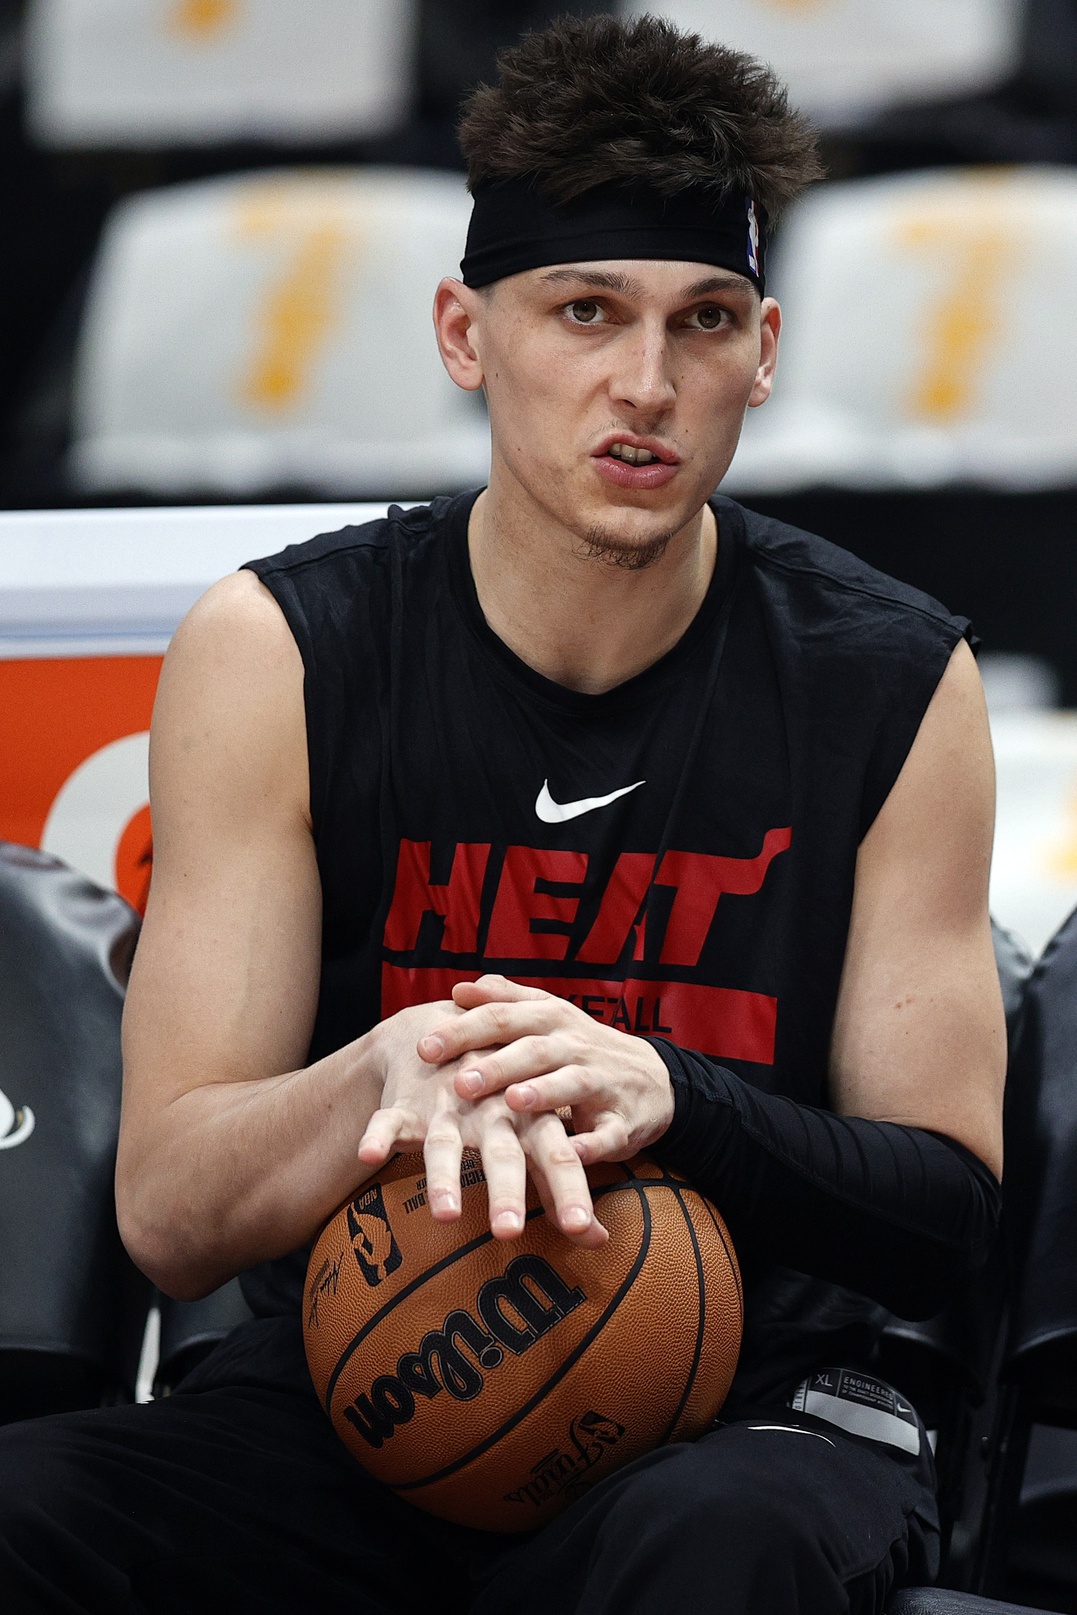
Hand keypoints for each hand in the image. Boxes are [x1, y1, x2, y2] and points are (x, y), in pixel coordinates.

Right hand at [357, 999, 606, 1248]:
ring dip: (445, 1177)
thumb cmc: (507, 1098)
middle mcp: (492, 1112)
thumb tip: (603, 1243)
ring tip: (445, 1214)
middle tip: (509, 1233)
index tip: (582, 1229)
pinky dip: (378, 1136)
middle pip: (502, 1152)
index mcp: (531, 1117)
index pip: (557, 1154)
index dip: (569, 1190)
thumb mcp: (538, 1133)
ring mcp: (447, 1108)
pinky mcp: (407, 1106)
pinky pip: (388, 1122)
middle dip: (506, 1190)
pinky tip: (368, 1154)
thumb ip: (564, 1187)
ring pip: (444, 1143)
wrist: (453, 1029)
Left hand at [416, 976, 675, 1167]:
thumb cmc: (580, 1046)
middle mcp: (575, 1045)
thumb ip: (505, 1000)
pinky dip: (593, 1143)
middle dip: (497, 1065)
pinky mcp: (625, 1120)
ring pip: (573, 1082)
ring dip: (545, 1092)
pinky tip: (573, 1153)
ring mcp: (603, 1081)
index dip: (463, 1031)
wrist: (651, 1077)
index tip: (423, 1047)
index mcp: (550, 1019)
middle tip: (460, 1082)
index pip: (501, 1018)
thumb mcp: (547, 1015)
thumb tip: (461, 988)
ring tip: (514, 1101)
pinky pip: (609, 1133)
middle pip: (533, 1050)